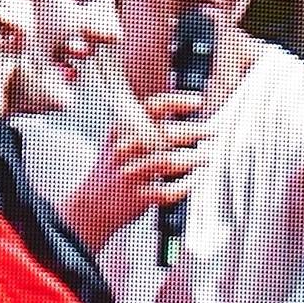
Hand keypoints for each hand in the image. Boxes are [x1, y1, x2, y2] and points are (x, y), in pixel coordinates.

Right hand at [69, 90, 211, 244]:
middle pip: (163, 134)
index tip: (198, 101)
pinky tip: (198, 179)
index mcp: (122, 130)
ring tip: (210, 155)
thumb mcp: (120, 140)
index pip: (150, 108)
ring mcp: (130, 173)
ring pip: (166, 161)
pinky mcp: (137, 197)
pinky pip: (167, 190)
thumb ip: (146, 122)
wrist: (90, 206)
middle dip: (194, 131)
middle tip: (214, 131)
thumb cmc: (112, 172)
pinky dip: (186, 185)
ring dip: (194, 157)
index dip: (177, 102)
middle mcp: (124, 149)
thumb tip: (177, 96)